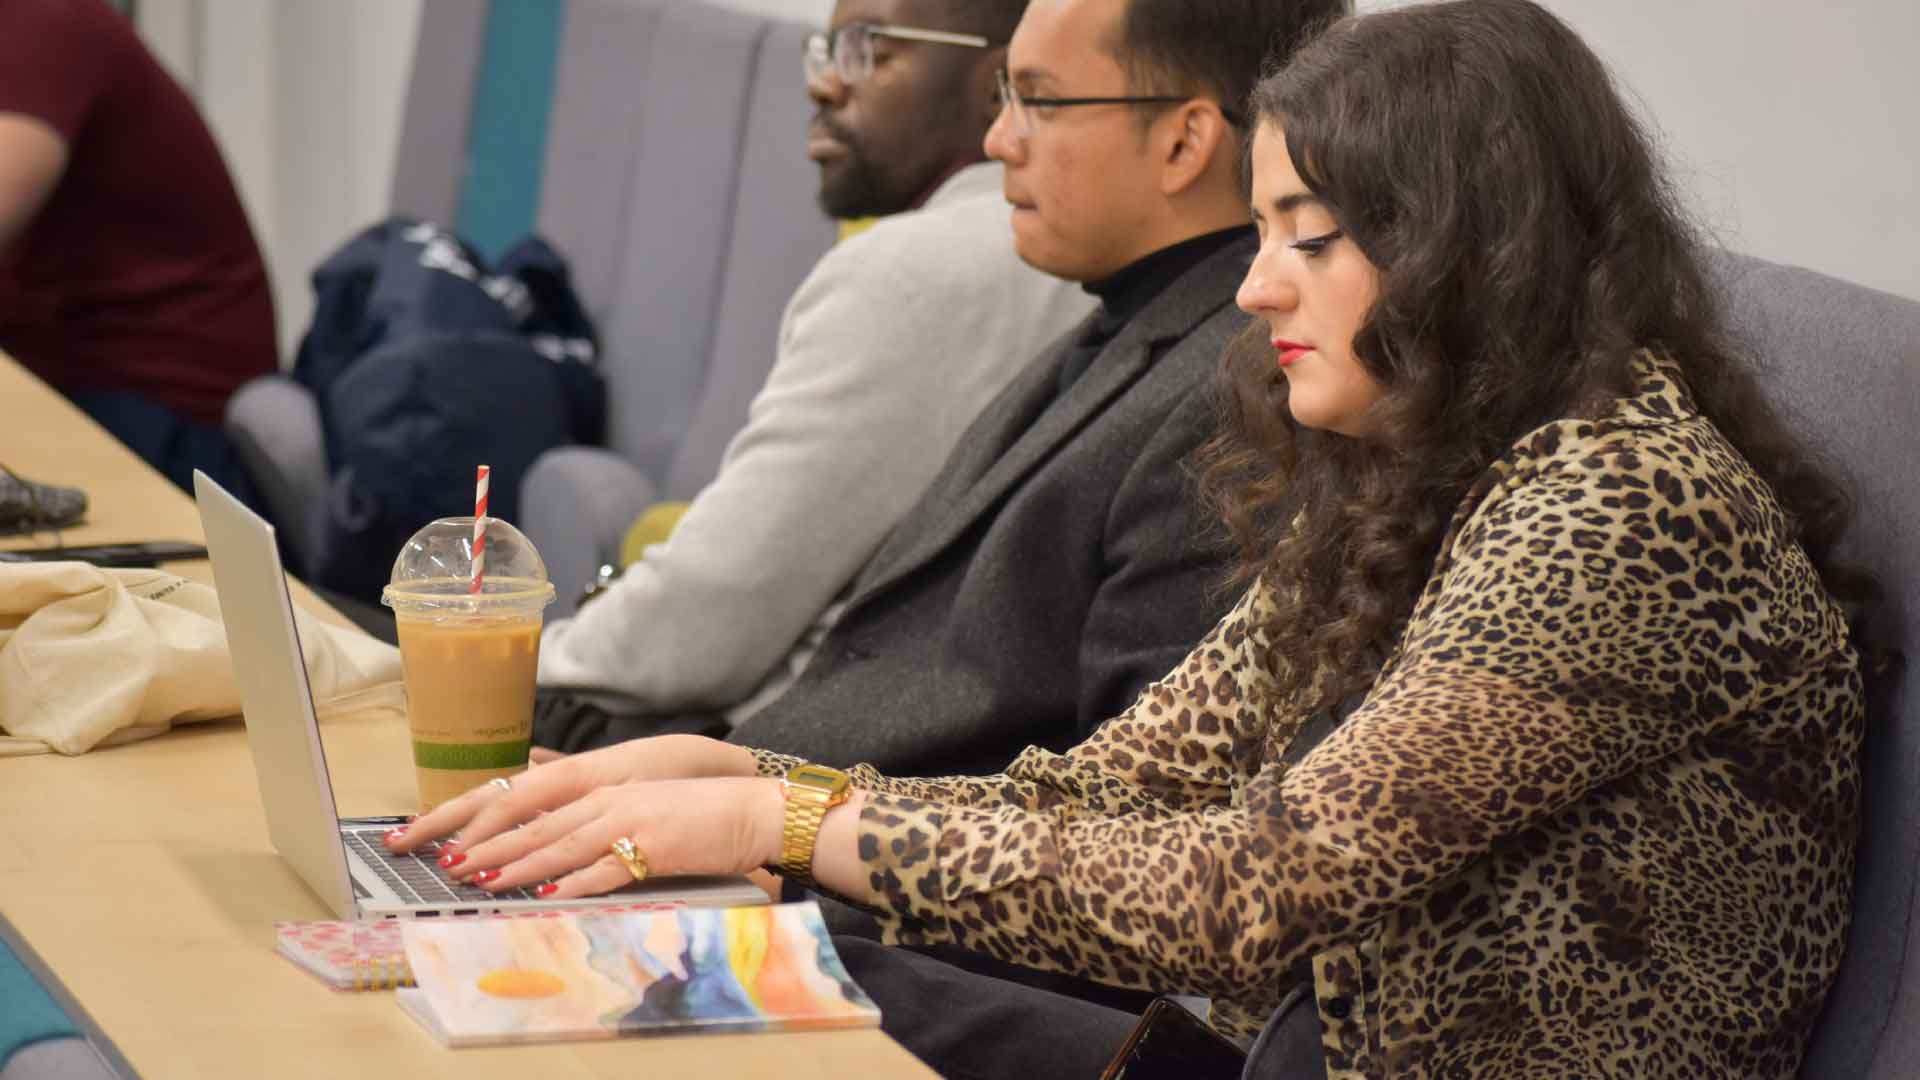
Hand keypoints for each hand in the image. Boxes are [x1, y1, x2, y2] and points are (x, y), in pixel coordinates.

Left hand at [386, 734, 754, 854]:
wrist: (749, 808)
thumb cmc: (692, 806)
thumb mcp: (631, 788)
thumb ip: (582, 783)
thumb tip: (538, 764)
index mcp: (595, 785)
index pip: (523, 799)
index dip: (479, 818)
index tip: (440, 838)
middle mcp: (604, 799)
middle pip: (533, 824)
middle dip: (485, 846)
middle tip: (444, 864)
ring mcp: (628, 822)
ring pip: (560, 845)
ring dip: (518, 866)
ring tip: (481, 881)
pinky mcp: (653, 848)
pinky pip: (606, 870)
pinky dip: (575, 883)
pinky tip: (550, 896)